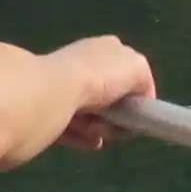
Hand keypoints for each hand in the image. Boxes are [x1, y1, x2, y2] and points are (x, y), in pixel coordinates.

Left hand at [49, 37, 156, 152]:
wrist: (58, 90)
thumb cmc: (101, 77)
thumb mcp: (138, 68)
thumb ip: (144, 81)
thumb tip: (140, 98)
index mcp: (104, 49)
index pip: (125, 74)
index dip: (132, 97)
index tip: (132, 113)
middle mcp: (83, 63)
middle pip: (107, 97)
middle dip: (114, 115)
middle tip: (111, 125)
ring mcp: (62, 85)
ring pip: (89, 115)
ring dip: (98, 128)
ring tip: (95, 132)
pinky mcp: (46, 108)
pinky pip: (69, 127)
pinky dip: (81, 137)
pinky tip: (88, 142)